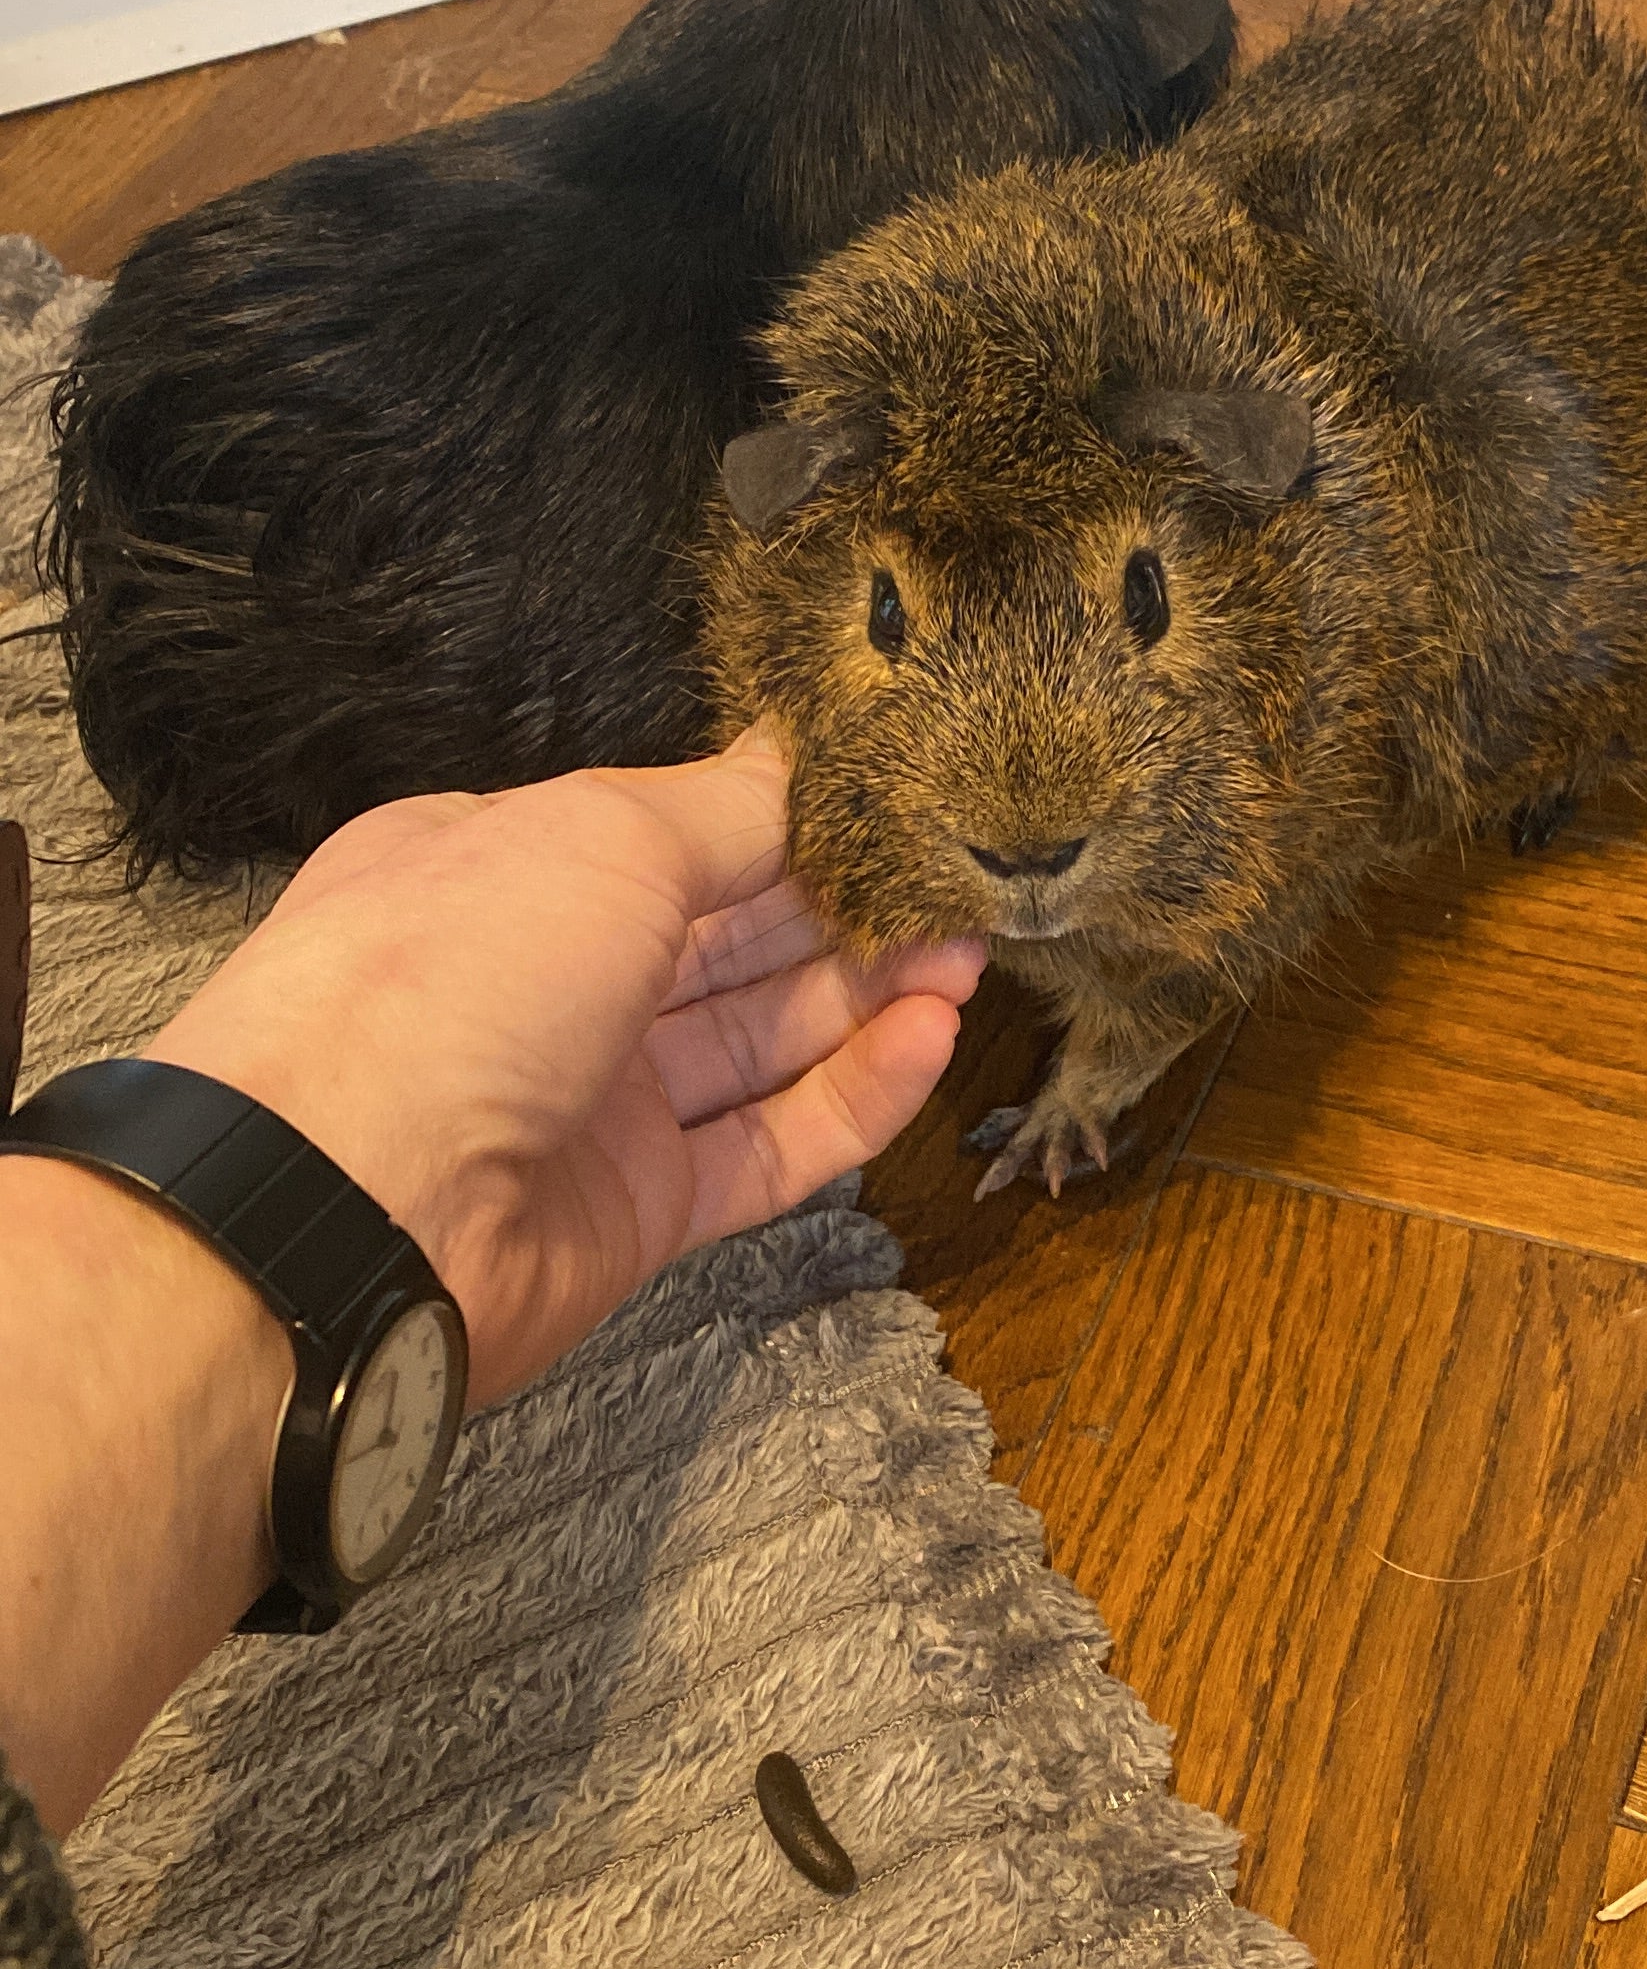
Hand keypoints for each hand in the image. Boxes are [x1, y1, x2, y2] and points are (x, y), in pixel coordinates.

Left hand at [144, 729, 982, 1405]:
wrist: (352, 1205)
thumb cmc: (448, 980)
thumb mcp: (600, 838)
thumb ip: (725, 809)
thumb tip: (801, 761)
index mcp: (507, 867)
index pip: (674, 833)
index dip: (788, 821)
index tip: (897, 803)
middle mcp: (548, 979)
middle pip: (726, 938)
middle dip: (847, 908)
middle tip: (963, 881)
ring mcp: (593, 1100)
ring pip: (757, 1041)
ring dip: (867, 996)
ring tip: (972, 953)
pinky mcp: (638, 1208)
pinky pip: (768, 1144)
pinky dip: (853, 1097)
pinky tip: (931, 1041)